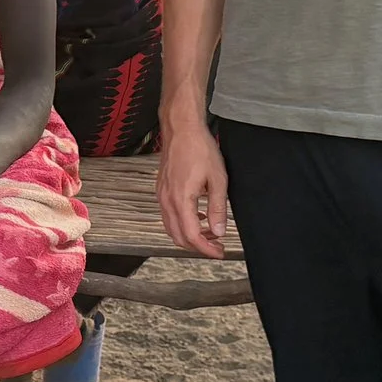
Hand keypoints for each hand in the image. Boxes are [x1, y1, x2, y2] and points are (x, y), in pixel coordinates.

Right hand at [156, 112, 227, 257]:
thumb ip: (217, 208)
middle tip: (217, 244)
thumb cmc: (199, 148)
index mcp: (181, 199)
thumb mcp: (218, 179)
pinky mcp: (161, 190)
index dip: (206, 249)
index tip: (219, 252)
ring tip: (210, 231)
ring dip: (190, 235)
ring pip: (171, 228)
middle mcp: (167, 200)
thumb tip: (219, 231)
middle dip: (198, 245)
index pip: (191, 236)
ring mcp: (161, 195)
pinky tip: (198, 216)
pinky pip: (168, 216)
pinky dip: (182, 223)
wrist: (181, 129)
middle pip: (178, 237)